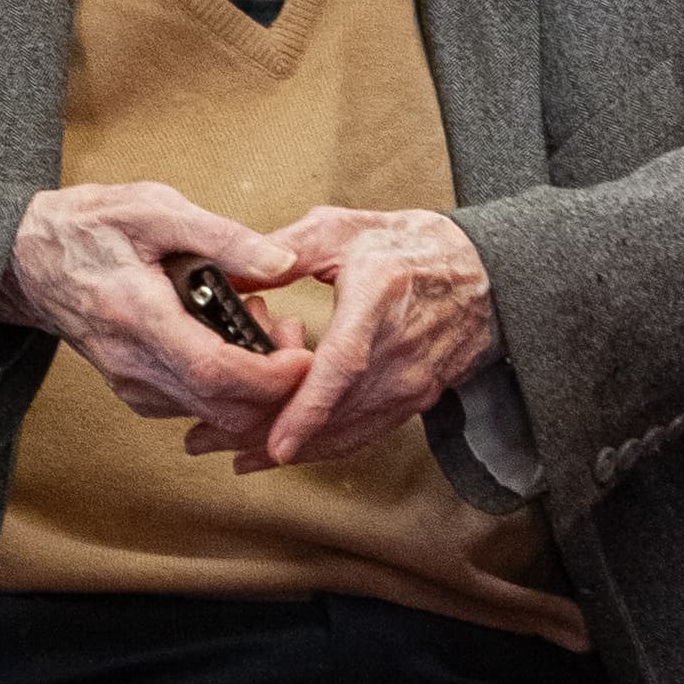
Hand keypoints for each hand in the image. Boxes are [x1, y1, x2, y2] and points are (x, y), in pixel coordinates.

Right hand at [2, 181, 308, 452]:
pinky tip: (230, 338)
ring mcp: (131, 384)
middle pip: (221, 409)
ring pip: (211, 415)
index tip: (305, 356)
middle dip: (273, 386)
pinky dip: (228, 387)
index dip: (270, 376)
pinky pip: (193, 407)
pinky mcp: (133, 391)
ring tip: (258, 322)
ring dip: (252, 385)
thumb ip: (223, 237)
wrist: (29, 258)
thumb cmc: (91, 226)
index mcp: (138, 315)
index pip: (214, 371)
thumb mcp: (156, 210)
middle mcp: (132, 364)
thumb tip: (284, 261)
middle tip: (288, 332)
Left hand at [234, 205, 497, 473]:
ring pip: (345, 431)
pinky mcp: (416, 400)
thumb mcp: (341, 230)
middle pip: (335, 409)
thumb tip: (227, 276)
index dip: (310, 407)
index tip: (274, 442)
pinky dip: (319, 447)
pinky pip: (363, 434)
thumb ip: (281, 251)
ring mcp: (413, 380)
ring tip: (224, 449)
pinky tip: (278, 453)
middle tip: (204, 440)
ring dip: (286, 446)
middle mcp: (402, 347)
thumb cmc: (406, 246)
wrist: (479, 273)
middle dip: (267, 433)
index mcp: (381, 294)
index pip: (346, 363)